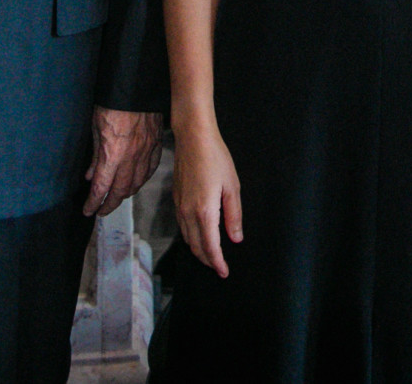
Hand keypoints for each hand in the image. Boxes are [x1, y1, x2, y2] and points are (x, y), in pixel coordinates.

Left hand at [83, 107, 163, 216]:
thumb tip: (92, 175)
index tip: (88, 210)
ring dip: (126, 194)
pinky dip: (143, 179)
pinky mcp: (156, 144)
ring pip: (137, 183)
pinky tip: (137, 182)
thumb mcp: (96, 128)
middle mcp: (131, 157)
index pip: (102, 188)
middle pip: (120, 191)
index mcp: (113, 154)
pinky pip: (151, 169)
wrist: (135, 86)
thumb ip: (95, 155)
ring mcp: (146, 151)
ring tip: (117, 198)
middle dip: (109, 204)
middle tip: (101, 210)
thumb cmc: (112, 103)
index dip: (93, 202)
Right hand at [172, 122, 242, 277]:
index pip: (210, 247)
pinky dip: (191, 237)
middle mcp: (188, 213)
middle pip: (196, 247)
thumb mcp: (232, 187)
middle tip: (219, 267)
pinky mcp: (176, 199)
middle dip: (207, 260)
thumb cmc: (216, 158)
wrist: (193, 138)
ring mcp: (179, 206)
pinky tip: (200, 235)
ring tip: (211, 255)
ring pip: (187, 238)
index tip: (224, 272)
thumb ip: (233, 215)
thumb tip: (235, 239)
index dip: (217, 263)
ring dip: (198, 250)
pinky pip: (182, 226)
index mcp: (205, 211)